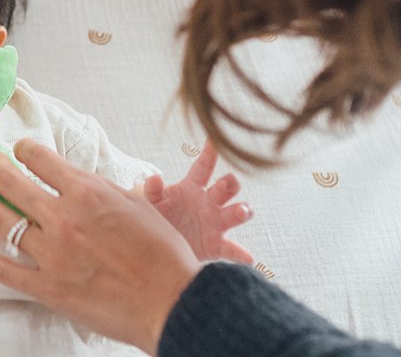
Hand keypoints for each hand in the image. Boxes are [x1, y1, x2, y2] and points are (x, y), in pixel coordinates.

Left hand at [0, 141, 203, 355]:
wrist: (171, 301)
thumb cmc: (163, 254)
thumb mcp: (138, 205)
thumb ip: (105, 190)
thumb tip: (83, 182)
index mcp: (88, 192)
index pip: (40, 159)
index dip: (25, 149)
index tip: (20, 149)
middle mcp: (64, 218)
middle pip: (13, 183)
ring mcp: (53, 253)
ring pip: (2, 220)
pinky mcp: (48, 287)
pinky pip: (4, 269)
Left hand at [138, 143, 253, 263]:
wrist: (159, 246)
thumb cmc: (159, 217)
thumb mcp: (152, 202)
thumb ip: (152, 190)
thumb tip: (154, 177)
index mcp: (192, 188)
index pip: (203, 167)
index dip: (209, 153)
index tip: (215, 140)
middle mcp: (208, 202)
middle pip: (225, 188)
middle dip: (230, 182)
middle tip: (229, 182)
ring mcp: (214, 223)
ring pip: (234, 213)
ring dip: (242, 210)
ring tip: (243, 211)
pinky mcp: (216, 245)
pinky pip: (232, 250)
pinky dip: (241, 255)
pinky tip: (249, 260)